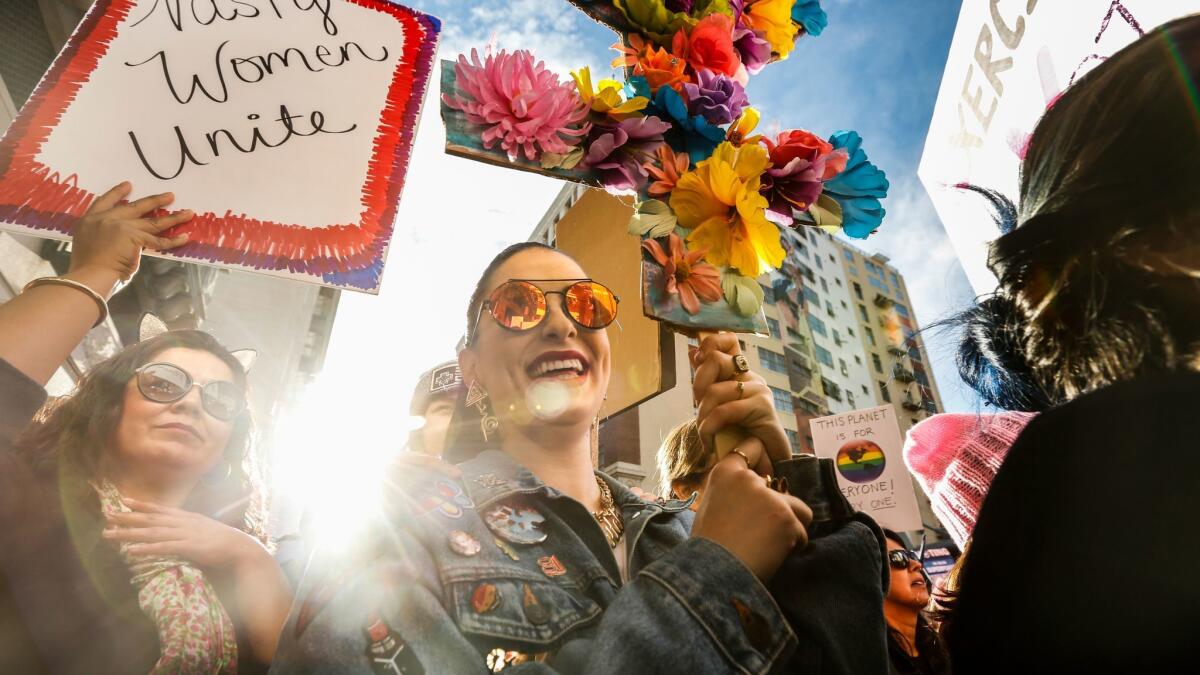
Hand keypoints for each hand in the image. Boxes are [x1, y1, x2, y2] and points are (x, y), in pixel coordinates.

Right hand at [66, 182, 192, 293]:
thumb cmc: (86, 267)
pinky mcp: (135, 237)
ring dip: (173, 217)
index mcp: (89, 220)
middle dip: (154, 201)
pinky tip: (185, 237)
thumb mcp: (86, 244)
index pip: (105, 201)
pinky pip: (159, 241)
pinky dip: (173, 240)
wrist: (89, 274)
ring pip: (153, 222)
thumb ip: (102, 237)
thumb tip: (118, 240)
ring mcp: (122, 226)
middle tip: (169, 196)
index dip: (117, 193)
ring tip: (188, 213)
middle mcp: (106, 219)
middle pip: (134, 207)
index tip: (128, 185)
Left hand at [103, 498, 264, 570]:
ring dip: (129, 533)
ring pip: (151, 533)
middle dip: (127, 517)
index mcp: (187, 517)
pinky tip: (131, 551)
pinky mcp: (188, 547)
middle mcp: (182, 523)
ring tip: (109, 534)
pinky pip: (163, 548)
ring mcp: (184, 534)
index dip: (141, 505)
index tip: (124, 500)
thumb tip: (180, 529)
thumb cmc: (225, 541)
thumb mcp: (205, 529)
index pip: (160, 509)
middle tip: (107, 515)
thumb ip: (191, 528)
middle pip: (150, 519)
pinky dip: (146, 548)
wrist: (240, 548)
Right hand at [690, 453, 812, 582]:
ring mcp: (770, 498)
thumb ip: (732, 494)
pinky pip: (802, 533)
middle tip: (759, 535)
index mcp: (725, 473)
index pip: (750, 448)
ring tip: (769, 547)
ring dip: (790, 529)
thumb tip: (752, 499)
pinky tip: (772, 556)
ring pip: (799, 510)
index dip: (761, 458)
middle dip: (777, 512)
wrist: (711, 574)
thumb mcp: (711, 507)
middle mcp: (748, 479)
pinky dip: (793, 548)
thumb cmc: (708, 548)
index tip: (765, 474)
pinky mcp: (786, 519)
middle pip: (781, 489)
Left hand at [691, 333, 789, 463]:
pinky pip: (724, 411)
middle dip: (697, 385)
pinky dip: (709, 430)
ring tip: (706, 435)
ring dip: (703, 417)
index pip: (728, 341)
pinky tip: (709, 443)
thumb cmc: (740, 436)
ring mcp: (759, 390)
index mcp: (741, 373)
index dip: (710, 343)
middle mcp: (751, 377)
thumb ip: (709, 382)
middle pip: (715, 360)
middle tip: (698, 410)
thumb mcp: (719, 406)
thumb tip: (693, 353)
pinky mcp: (762, 407)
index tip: (699, 361)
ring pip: (715, 391)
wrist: (767, 462)